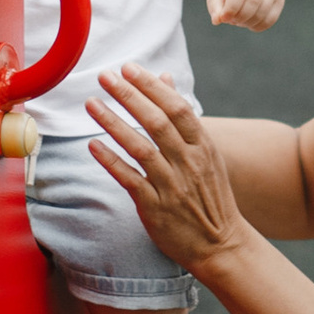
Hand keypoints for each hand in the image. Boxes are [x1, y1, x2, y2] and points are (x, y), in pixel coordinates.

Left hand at [84, 64, 252, 277]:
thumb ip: (183, 117)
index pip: (177, 108)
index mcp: (204, 147)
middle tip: (104, 77)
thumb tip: (165, 79)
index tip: (128, 68)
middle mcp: (189, 163)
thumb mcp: (206, 154)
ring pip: (140, 147)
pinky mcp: (156, 207)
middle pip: (157, 122)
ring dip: (114, 123)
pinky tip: (93, 145)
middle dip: (129, 96)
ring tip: (91, 104)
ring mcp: (172, 185)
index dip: (151, 86)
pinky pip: (130, 179)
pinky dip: (111, 161)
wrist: (222, 245)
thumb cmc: (209, 196)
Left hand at [205, 0, 285, 31]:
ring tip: (238, 18)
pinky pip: (270, 20)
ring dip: (246, 23)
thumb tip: (218, 20)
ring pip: (262, 13)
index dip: (230, 8)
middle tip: (230, 19)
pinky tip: (248, 21)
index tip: (223, 18)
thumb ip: (214, 4)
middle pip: (253, 2)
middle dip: (239, 17)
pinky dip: (257, 26)